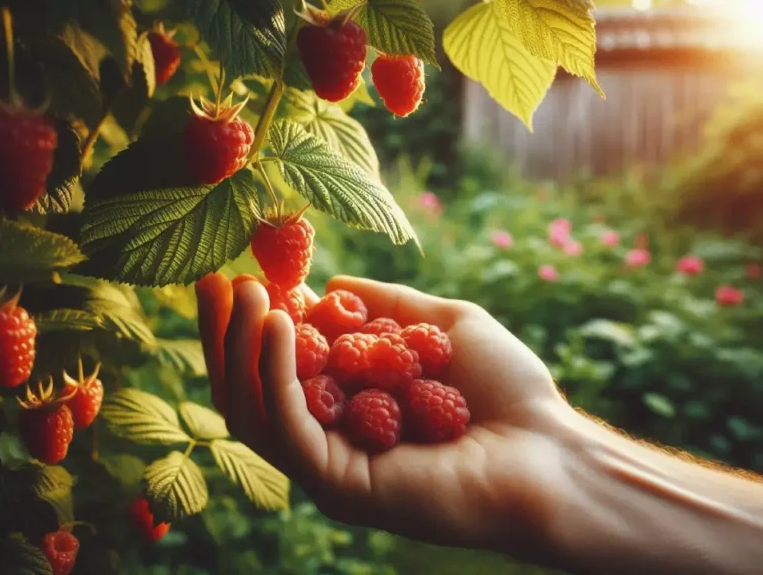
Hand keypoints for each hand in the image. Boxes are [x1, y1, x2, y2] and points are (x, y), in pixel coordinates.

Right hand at [197, 274, 577, 562]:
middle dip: (226, 335)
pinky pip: (290, 426)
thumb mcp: (441, 327)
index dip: (249, 325)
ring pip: (256, 411)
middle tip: (212, 280)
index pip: (276, 372)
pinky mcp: (340, 486)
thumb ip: (386, 307)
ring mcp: (330, 469)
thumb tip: (329, 283)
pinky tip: (279, 322)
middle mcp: (330, 443)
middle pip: (250, 393)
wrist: (550, 450)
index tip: (235, 274)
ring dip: (242, 346)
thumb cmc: (508, 392)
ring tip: (244, 291)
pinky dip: (276, 371)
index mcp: (347, 412)